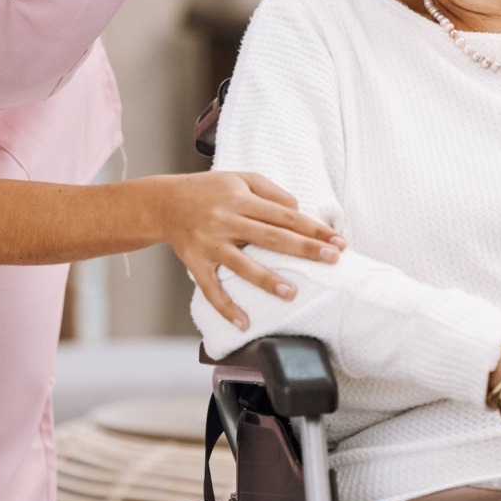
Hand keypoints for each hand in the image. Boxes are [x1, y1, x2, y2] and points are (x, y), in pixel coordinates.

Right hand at [143, 172, 344, 327]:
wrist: (163, 203)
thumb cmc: (208, 190)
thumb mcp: (240, 178)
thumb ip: (272, 191)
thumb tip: (298, 209)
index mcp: (240, 199)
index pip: (285, 215)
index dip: (313, 228)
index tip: (338, 241)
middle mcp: (226, 221)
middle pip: (271, 237)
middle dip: (304, 249)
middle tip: (332, 260)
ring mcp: (210, 245)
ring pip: (242, 265)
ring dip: (267, 280)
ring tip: (291, 293)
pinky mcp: (195, 264)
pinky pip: (211, 289)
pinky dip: (226, 308)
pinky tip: (243, 323)